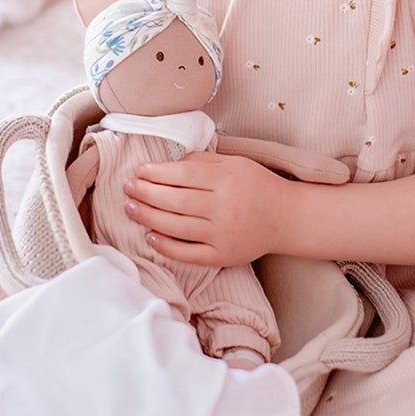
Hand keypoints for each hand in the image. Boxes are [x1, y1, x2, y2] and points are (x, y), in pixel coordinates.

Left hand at [123, 151, 290, 266]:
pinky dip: (166, 245)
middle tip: (128, 187)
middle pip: (175, 200)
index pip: (183, 174)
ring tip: (131, 208)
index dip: (157, 172)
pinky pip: (187, 252)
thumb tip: (171, 163)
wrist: (286, 218)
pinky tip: (150, 235)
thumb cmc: (258, 185)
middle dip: (146, 193)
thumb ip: (204, 160)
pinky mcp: (222, 255)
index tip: (140, 171)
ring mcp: (222, 233)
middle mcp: (223, 206)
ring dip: (149, 216)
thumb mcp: (235, 163)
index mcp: (226, 179)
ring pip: (176, 226)